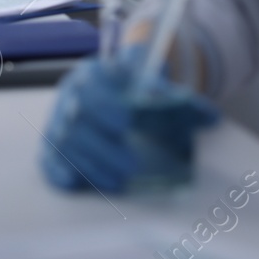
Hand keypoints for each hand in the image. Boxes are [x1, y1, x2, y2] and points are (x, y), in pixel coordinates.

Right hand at [40, 46, 219, 192]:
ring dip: (90, 165)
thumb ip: (177, 96)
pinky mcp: (52, 146)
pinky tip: (76, 184)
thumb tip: (210, 118)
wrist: (113, 85)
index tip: (128, 120)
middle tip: (132, 165)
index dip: (105, 103)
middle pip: (76, 119)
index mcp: (91, 74)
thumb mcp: (153, 81)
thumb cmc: (132, 85)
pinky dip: (59, 173)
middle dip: (103, 146)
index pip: (91, 85)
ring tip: (119, 181)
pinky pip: (48, 160)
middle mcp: (70, 97)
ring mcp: (58, 122)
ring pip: (64, 144)